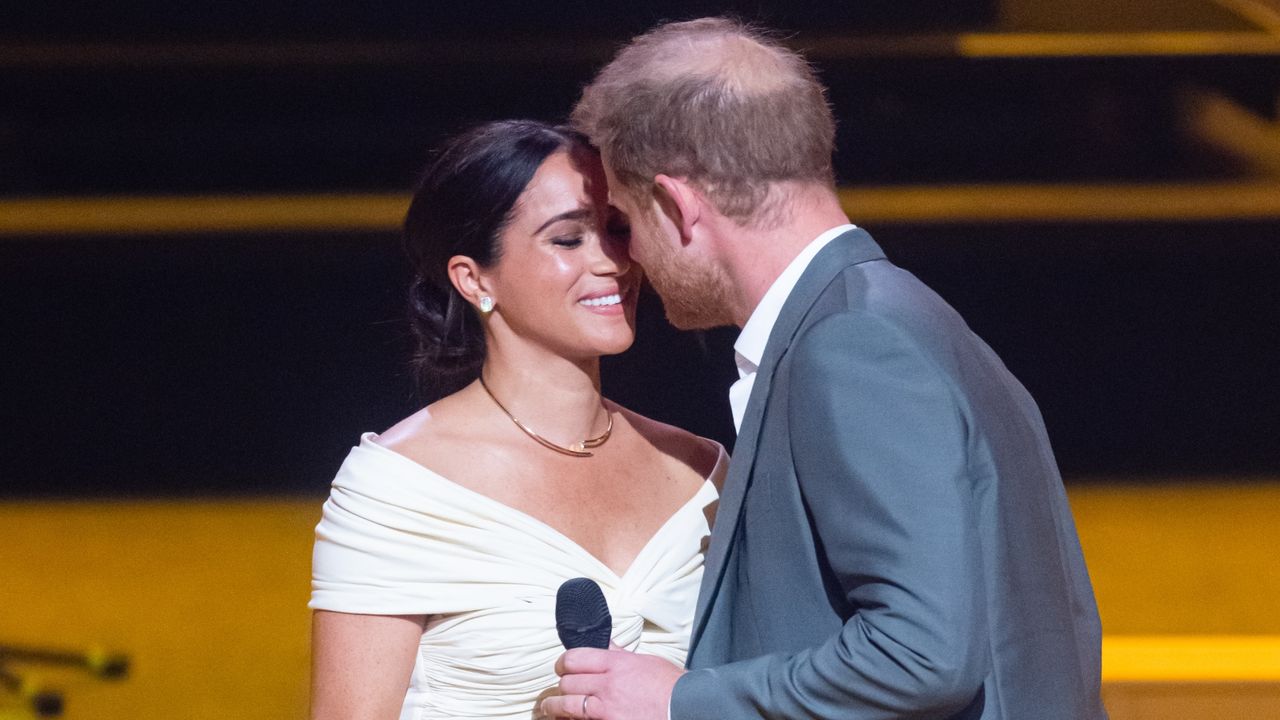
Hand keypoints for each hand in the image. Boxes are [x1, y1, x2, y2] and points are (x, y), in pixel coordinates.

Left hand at [539, 647, 683, 719]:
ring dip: (554, 706)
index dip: (563, 663)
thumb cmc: (673, 687)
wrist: (688, 709)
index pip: (575, 657)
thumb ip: (622, 656)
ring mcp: (606, 710)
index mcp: (617, 664)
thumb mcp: (647, 662)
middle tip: (559, 688)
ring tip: (548, 708)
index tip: (561, 668)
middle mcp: (607, 685)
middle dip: (561, 685)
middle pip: (568, 681)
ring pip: (566, 705)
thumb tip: (607, 646)